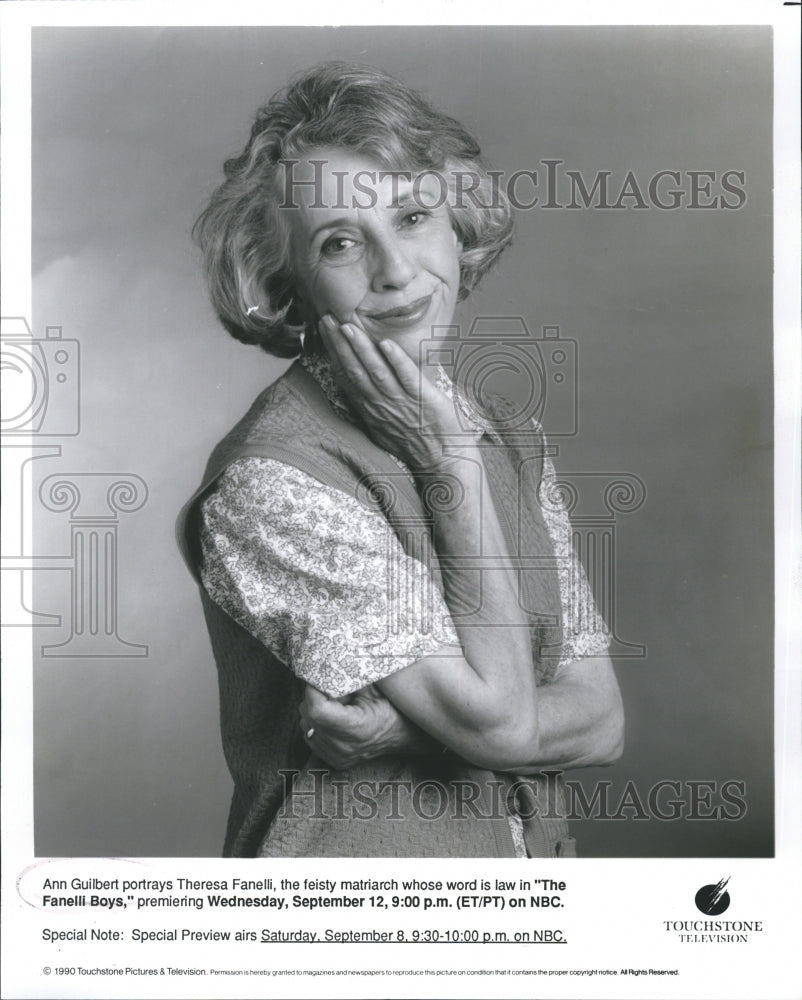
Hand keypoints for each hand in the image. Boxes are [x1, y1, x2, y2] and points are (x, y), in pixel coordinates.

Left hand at [299, 683, 437, 768]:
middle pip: (309, 716)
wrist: (403, 734)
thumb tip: (328, 661)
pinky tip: (333, 717)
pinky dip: (316, 723)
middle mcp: (345, 747)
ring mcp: (338, 757)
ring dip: (314, 710)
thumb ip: (350, 677)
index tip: (319, 677)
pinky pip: (310, 736)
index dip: (313, 690)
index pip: (318, 710)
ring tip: (335, 704)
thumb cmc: (391, 707)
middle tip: (330, 688)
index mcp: (357, 728)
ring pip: (306, 725)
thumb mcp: (374, 688)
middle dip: (314, 697)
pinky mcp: (334, 760)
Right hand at [316, 314, 466, 471]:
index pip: (346, 375)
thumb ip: (369, 406)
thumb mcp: (383, 427)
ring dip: (361, 348)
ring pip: (376, 371)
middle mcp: (381, 403)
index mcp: (370, 407)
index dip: (334, 351)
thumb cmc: (415, 443)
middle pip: (355, 370)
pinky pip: (407, 377)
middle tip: (328, 319)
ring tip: (348, 327)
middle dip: (339, 344)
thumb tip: (354, 389)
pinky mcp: (422, 399)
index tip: (325, 328)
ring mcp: (401, 401)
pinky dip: (396, 360)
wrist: (443, 460)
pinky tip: (385, 344)